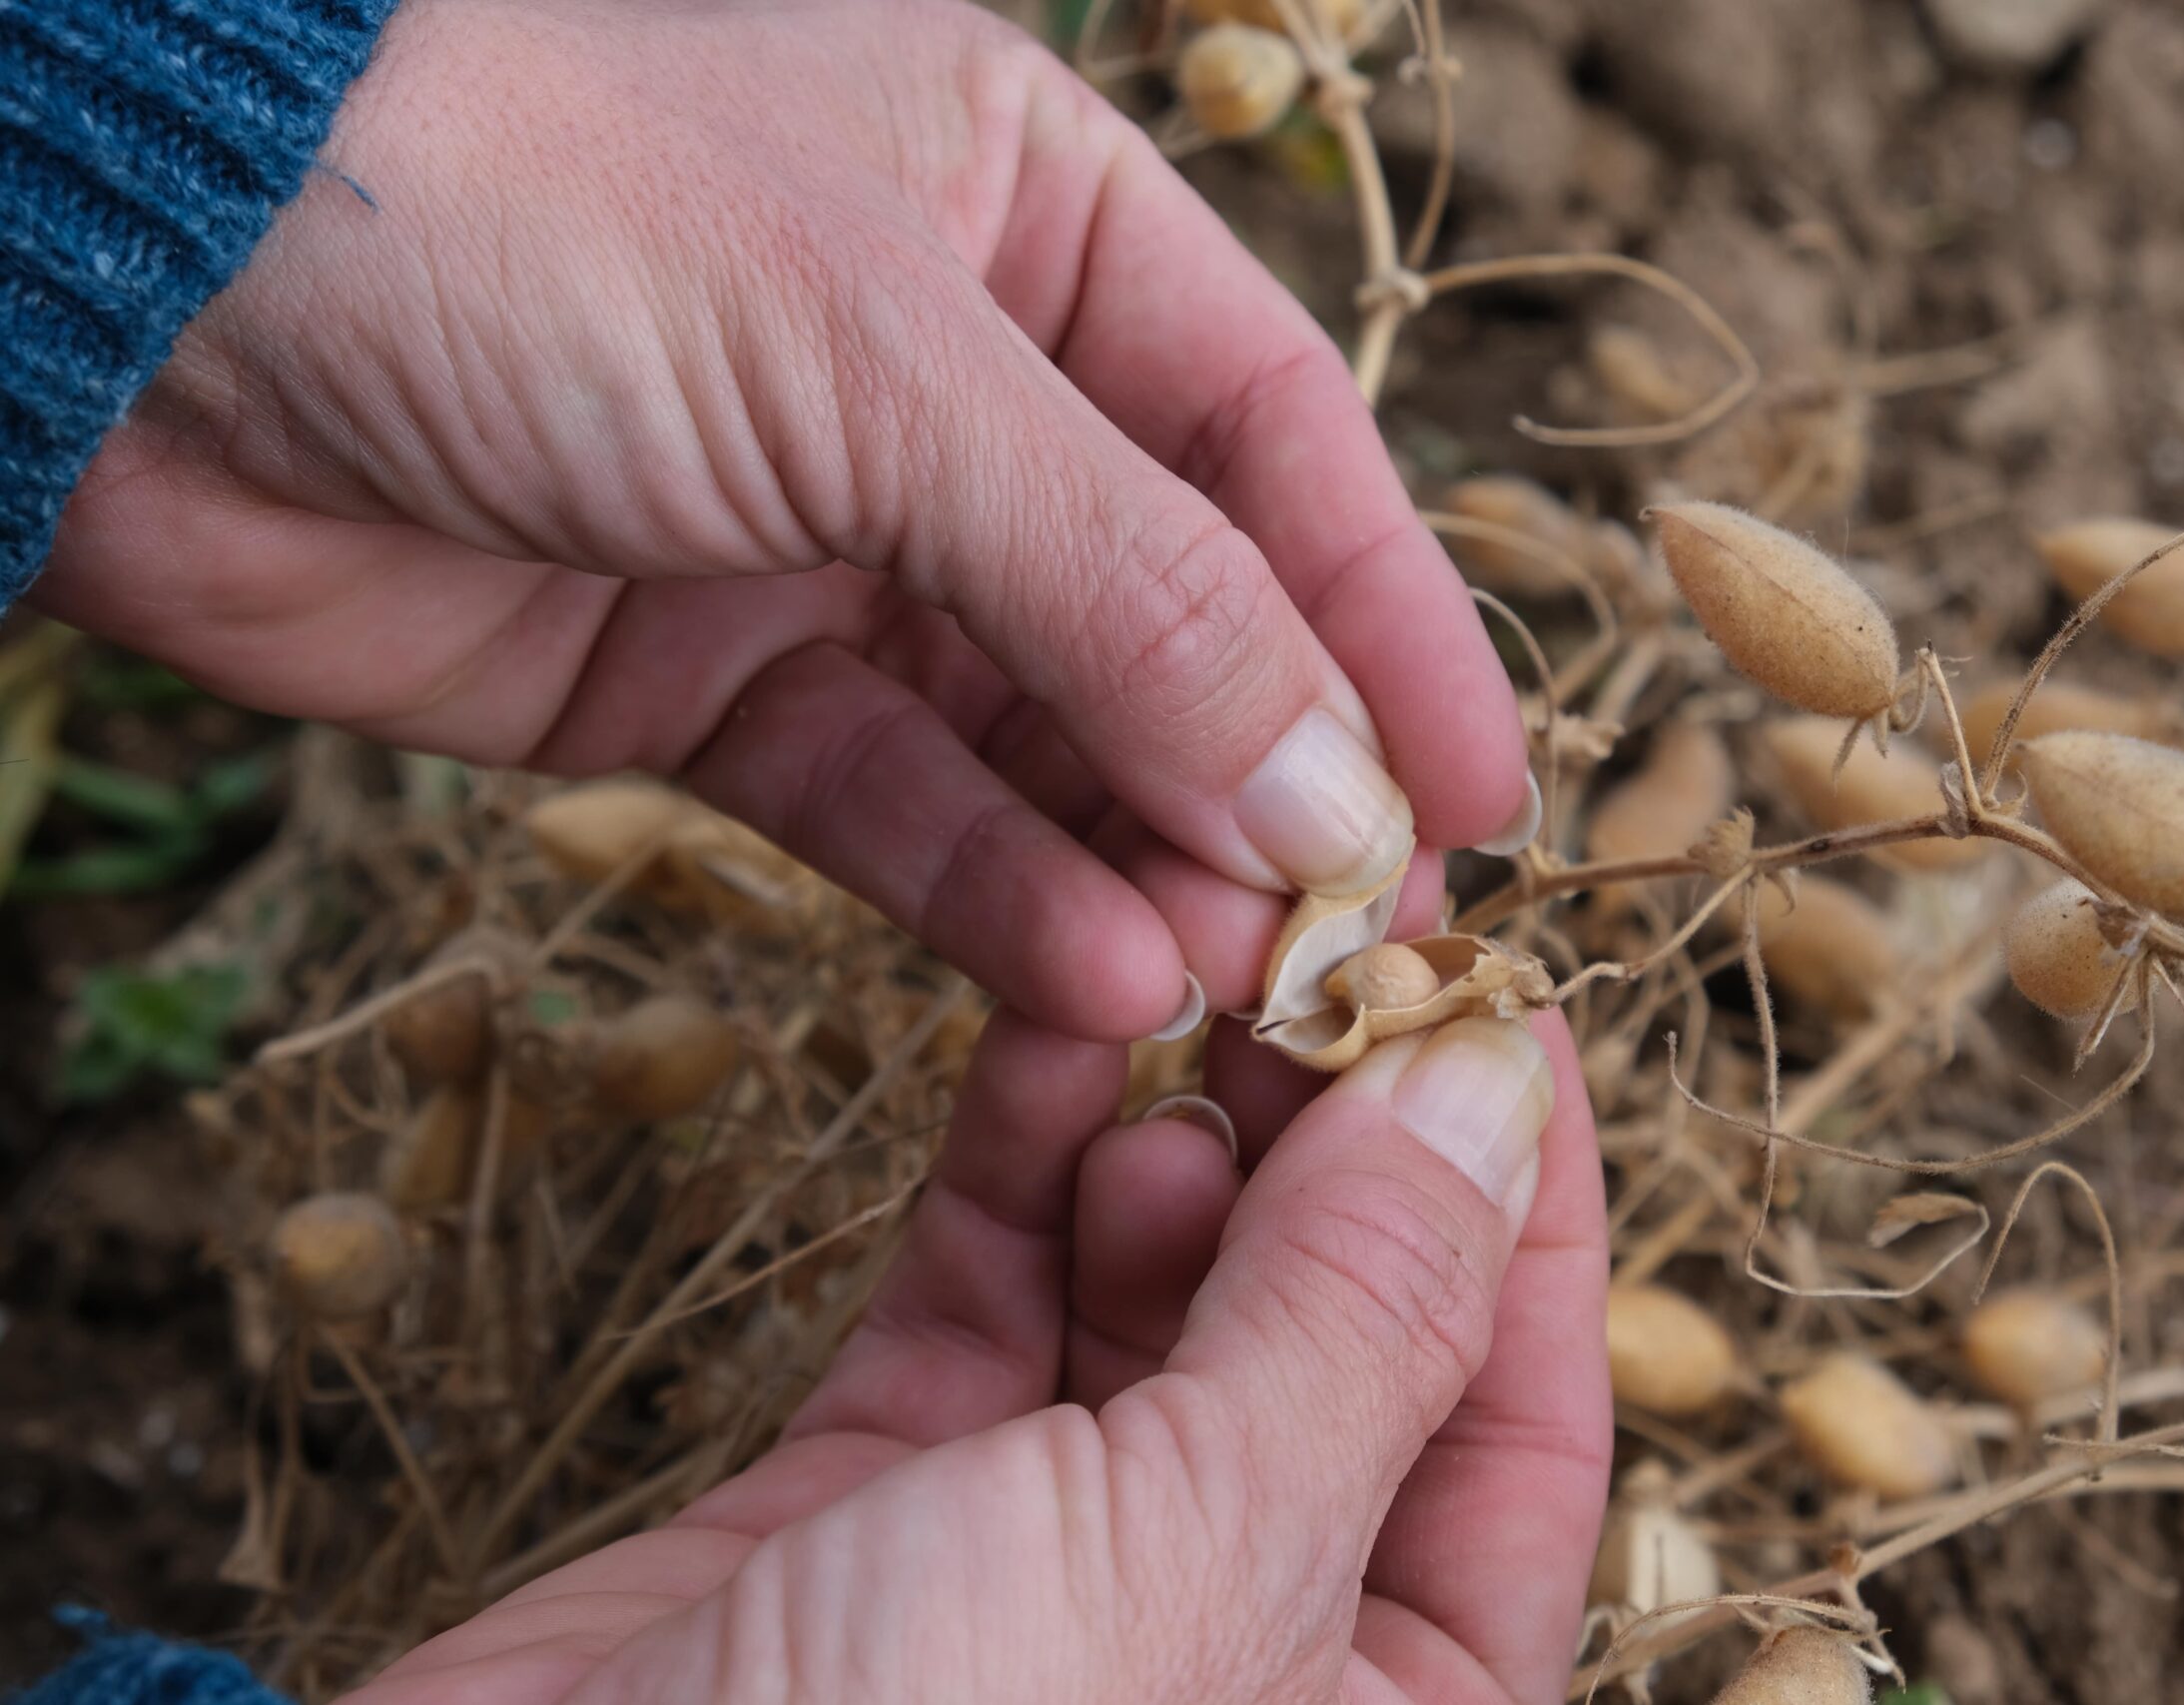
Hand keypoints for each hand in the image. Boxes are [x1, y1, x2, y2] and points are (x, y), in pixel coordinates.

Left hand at [37, 0, 1531, 1040]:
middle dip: (1268, 777)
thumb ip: (1126, 584)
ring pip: (1044, 733)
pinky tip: (1085, 976)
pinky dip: (988, 892)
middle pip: (1176, 605)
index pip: (1274, 437)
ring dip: (1136, 862)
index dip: (1390, 619)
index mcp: (1026, 211)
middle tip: (1359, 948)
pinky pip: (893, 802)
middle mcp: (950, 376)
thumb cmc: (517, 209)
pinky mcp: (707, 682)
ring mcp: (829, 538)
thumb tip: (1339, 789)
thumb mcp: (876, 362)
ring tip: (1219, 989)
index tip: (1483, 800)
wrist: (136, 308)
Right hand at [343, 983, 1607, 1703]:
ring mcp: (1054, 1580)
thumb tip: (1490, 1088)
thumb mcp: (1201, 1551)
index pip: (1521, 1428)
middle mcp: (1240, 1657)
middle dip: (1333, 1137)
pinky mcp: (876, 1511)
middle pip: (1342, 1343)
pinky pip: (989, 1303)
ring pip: (1158, 1304)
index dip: (1522, 1203)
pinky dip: (1025, 1168)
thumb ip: (1359, 1315)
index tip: (1494, 991)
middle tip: (1310, 936)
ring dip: (1175, 1130)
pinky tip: (1058, 1028)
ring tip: (1179, 970)